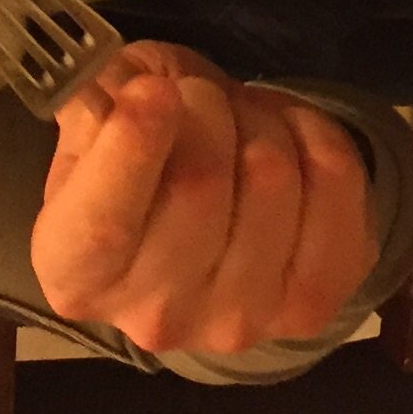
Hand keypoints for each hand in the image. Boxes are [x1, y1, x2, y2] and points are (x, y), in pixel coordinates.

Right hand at [30, 40, 374, 356]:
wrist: (201, 221)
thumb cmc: (134, 164)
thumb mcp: (95, 122)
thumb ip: (101, 101)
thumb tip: (133, 94)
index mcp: (75, 275)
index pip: (104, 223)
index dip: (133, 146)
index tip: (153, 91)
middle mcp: (154, 317)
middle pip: (199, 184)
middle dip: (204, 106)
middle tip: (197, 95)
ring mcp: (240, 321)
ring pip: (270, 175)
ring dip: (259, 118)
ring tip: (240, 121)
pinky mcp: (312, 305)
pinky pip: (336, 185)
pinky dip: (317, 135)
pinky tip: (288, 138)